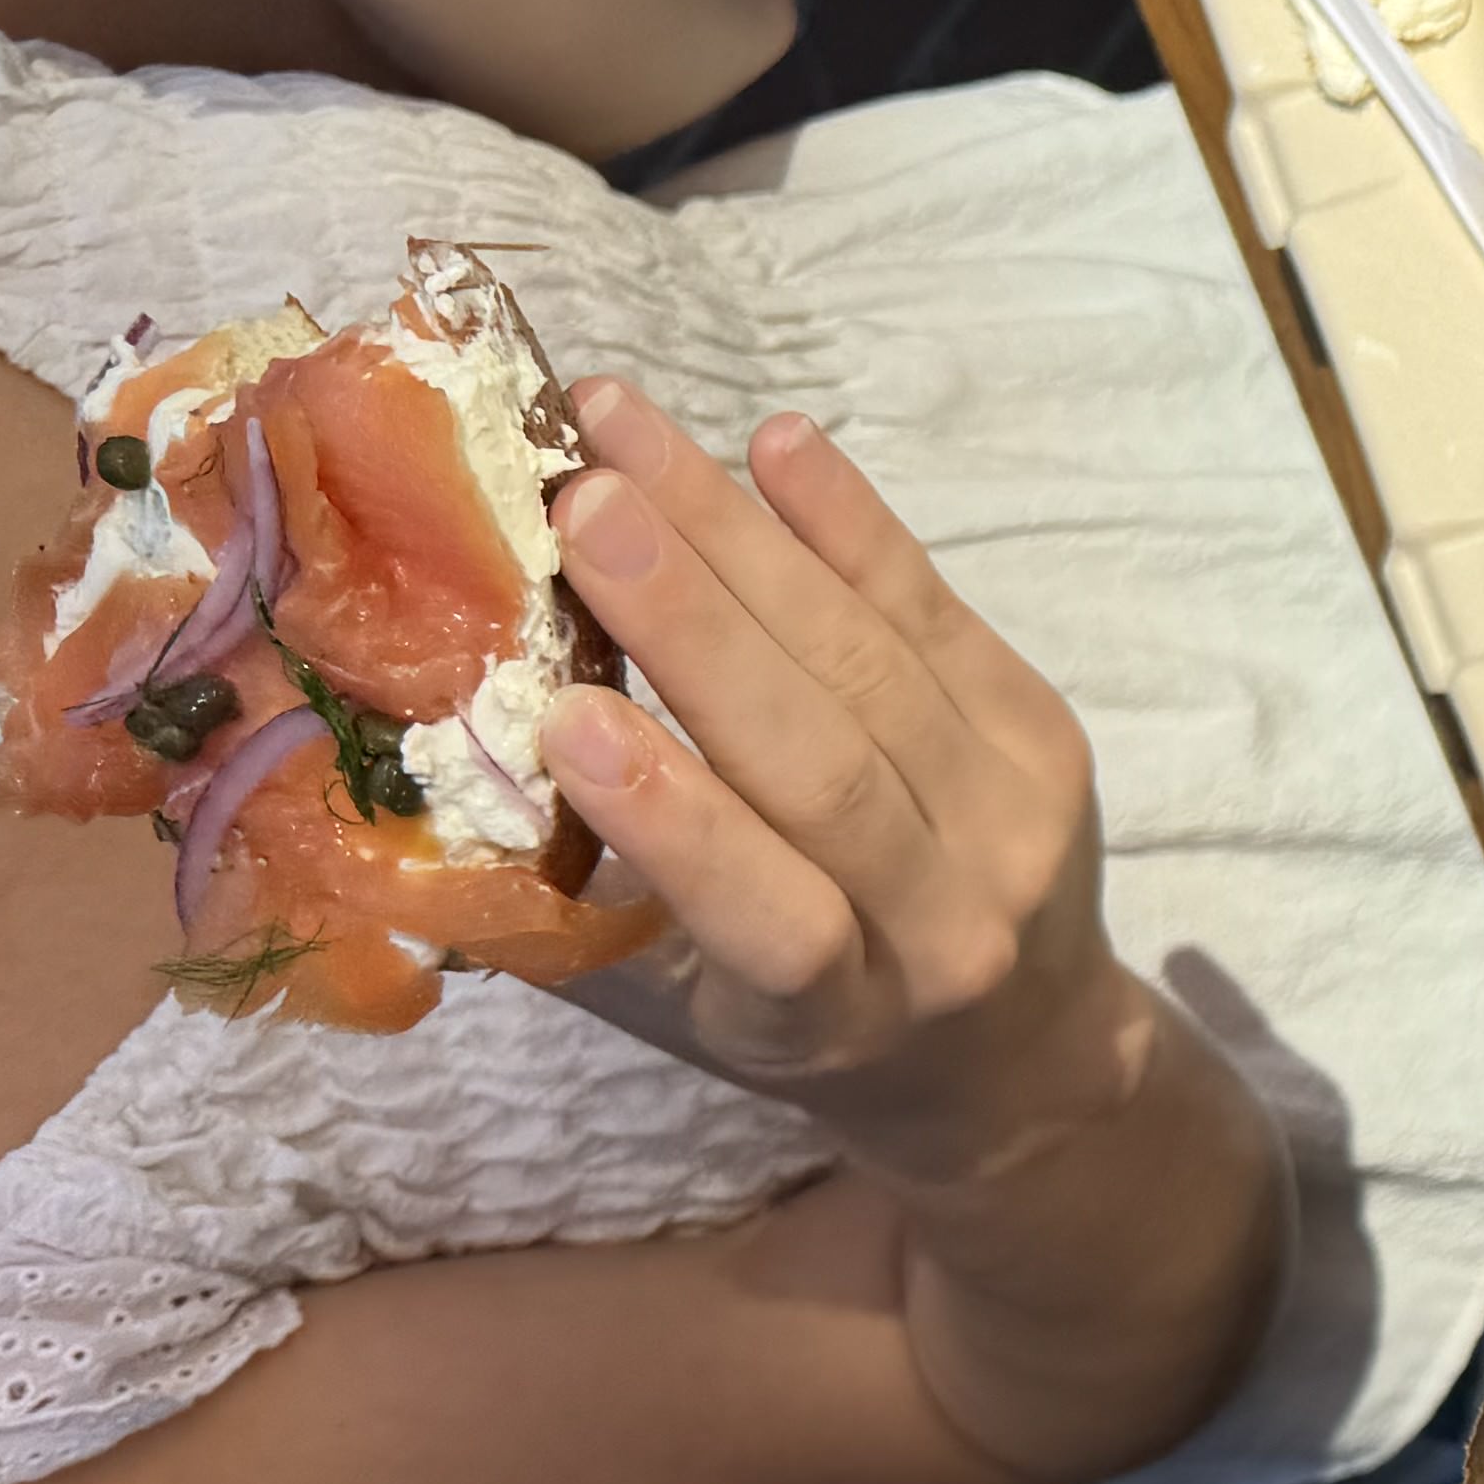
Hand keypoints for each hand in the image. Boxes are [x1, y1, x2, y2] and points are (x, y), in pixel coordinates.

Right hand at [542, 381, 1167, 1190]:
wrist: (1027, 1052)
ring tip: (624, 431)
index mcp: (839, 1014)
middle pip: (823, 753)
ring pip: (872, 659)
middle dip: (697, 620)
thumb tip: (435, 773)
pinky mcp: (1047, 735)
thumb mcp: (709, 1020)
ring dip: (742, 533)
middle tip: (579, 504)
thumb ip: (599, 914)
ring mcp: (1013, 818)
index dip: (677, 817)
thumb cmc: (817, 1033)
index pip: (767, 914)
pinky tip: (773, 443)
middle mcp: (948, 919)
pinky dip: (853, 522)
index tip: (565, 715)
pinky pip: (940, 610)